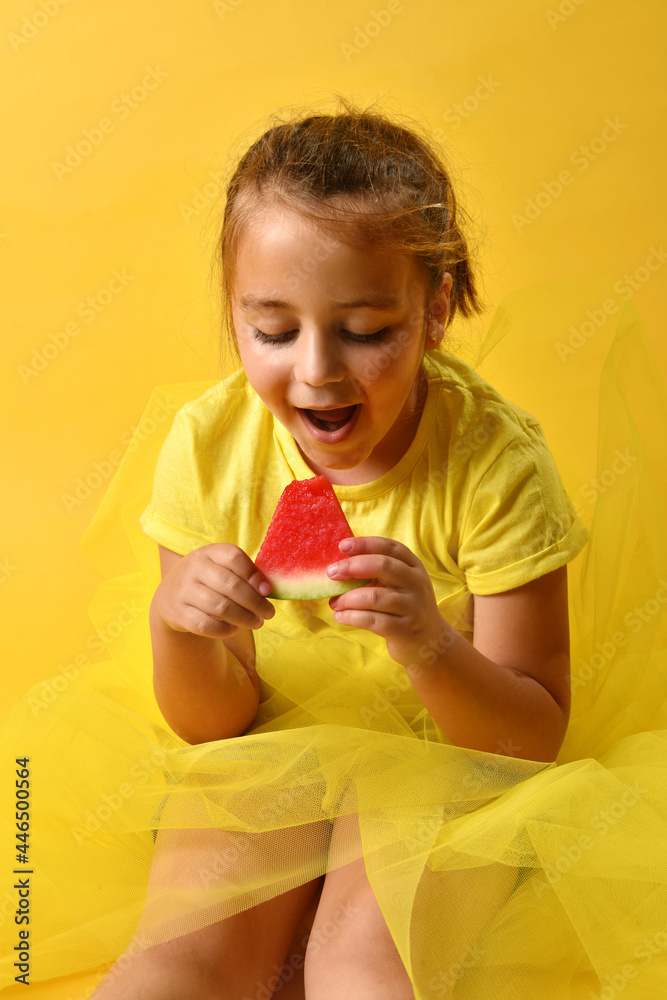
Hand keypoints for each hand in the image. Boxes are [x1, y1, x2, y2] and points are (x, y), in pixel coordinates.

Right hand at [153, 543, 275, 639]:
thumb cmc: (207, 581)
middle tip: (269, 613)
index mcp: (208, 552)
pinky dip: (225, 629)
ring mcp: (183, 591)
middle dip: (256, 603)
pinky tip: (234, 629)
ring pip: (221, 608)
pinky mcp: (178, 614)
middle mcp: (193, 568)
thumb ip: (244, 574)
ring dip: (245, 618)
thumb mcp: (221, 568)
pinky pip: (206, 625)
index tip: (267, 591)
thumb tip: (266, 589)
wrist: (169, 597)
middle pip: (232, 586)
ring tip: (256, 623)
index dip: (254, 575)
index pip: (234, 557)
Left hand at [326, 536, 445, 666]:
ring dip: (348, 598)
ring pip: (375, 597)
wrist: (429, 642)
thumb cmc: (405, 607)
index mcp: (414, 567)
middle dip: (352, 567)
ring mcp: (413, 607)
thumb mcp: (400, 585)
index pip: (390, 547)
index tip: (342, 546)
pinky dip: (351, 617)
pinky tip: (340, 617)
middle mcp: (417, 584)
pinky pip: (373, 621)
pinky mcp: (405, 630)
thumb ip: (378, 572)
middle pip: (383, 566)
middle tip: (331, 573)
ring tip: (334, 602)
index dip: (366, 544)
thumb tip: (340, 566)